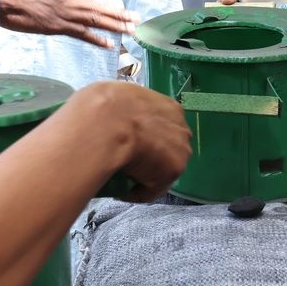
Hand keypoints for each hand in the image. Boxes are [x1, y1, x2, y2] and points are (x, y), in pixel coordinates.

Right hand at [0, 0, 138, 48]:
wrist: (3, 0)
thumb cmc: (16, 1)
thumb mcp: (39, 0)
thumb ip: (53, 4)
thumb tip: (60, 7)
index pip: (93, 1)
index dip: (110, 6)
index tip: (125, 9)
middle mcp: (68, 3)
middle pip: (100, 9)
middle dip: (120, 15)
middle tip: (138, 19)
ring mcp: (63, 14)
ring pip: (95, 20)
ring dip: (115, 25)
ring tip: (132, 30)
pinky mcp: (56, 26)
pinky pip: (80, 33)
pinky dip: (96, 39)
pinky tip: (109, 45)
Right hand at [67, 82, 191, 201]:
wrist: (105, 124)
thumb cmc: (104, 105)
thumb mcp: (115, 94)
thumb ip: (126, 106)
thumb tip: (113, 116)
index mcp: (169, 107)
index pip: (164, 123)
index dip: (149, 133)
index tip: (132, 139)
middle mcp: (182, 128)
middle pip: (170, 144)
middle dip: (153, 152)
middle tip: (129, 158)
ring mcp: (181, 151)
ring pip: (163, 167)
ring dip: (147, 173)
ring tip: (123, 177)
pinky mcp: (172, 172)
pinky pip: (153, 187)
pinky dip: (139, 191)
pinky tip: (122, 191)